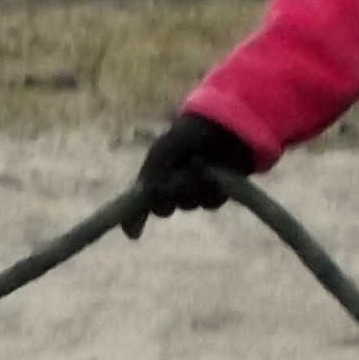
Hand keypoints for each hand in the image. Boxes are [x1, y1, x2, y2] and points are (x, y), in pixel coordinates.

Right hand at [126, 111, 255, 237]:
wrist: (224, 125)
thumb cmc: (189, 134)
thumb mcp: (164, 151)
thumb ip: (153, 176)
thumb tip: (154, 202)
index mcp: (155, 174)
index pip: (138, 201)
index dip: (135, 219)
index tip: (134, 234)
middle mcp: (172, 185)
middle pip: (165, 207)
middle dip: (172, 195)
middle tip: (181, 177)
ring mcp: (195, 190)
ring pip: (189, 204)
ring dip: (195, 189)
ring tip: (202, 164)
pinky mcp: (216, 192)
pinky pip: (211, 203)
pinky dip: (213, 190)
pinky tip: (216, 171)